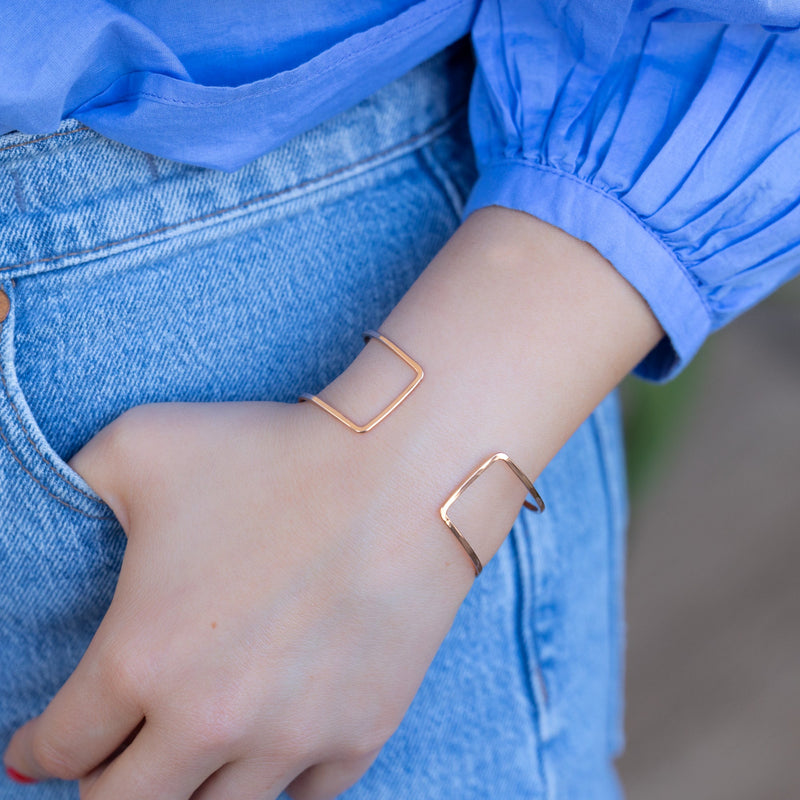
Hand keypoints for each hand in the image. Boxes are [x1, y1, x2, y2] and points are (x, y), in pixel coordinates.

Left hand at [3, 400, 472, 798]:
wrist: (405, 470)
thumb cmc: (274, 451)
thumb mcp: (144, 442)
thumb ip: (76, 481)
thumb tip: (63, 507)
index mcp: (140, 658)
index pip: (61, 746)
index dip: (39, 747)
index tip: (42, 743)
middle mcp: (209, 719)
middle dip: (103, 786)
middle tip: (110, 758)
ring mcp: (292, 738)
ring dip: (190, 788)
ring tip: (191, 756)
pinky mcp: (359, 733)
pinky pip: (304, 795)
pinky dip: (278, 779)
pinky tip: (272, 745)